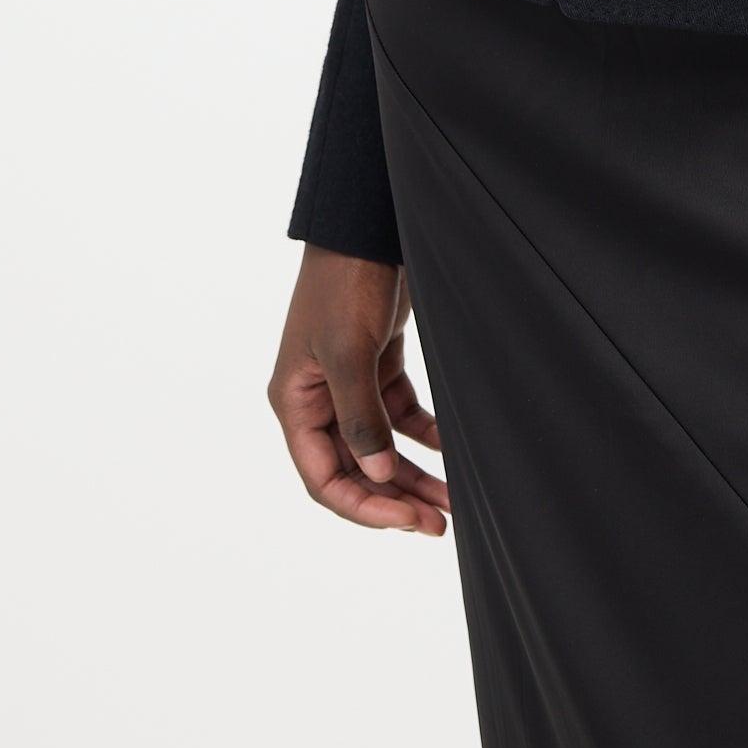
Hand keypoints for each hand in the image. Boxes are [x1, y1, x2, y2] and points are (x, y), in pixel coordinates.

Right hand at [268, 246, 450, 535]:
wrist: (365, 224)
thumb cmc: (344, 282)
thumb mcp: (349, 351)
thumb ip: (361, 417)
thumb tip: (379, 476)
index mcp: (296, 403)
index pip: (324, 478)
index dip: (364, 506)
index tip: (406, 520)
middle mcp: (318, 400)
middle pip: (356, 469)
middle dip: (396, 498)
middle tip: (438, 523)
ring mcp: (348, 383)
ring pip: (381, 447)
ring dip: (414, 474)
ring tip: (452, 501)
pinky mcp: (377, 363)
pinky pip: (399, 414)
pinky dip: (424, 434)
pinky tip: (451, 449)